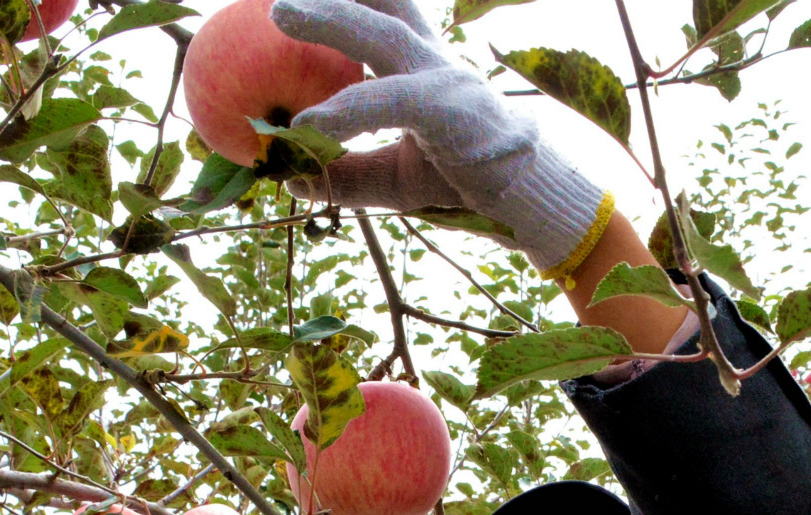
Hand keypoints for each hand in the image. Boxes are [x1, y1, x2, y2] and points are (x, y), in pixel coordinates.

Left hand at [271, 0, 610, 275]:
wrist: (528, 199)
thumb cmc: (460, 180)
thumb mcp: (393, 178)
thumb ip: (345, 174)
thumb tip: (289, 178)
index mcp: (422, 65)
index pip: (387, 9)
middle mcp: (432, 60)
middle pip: (379, 8)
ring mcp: (444, 79)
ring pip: (384, 36)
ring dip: (334, 20)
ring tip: (283, 13)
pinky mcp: (451, 109)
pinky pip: (393, 101)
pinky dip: (348, 110)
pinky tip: (307, 125)